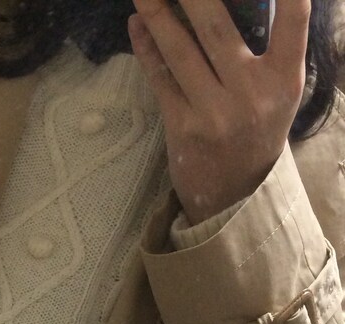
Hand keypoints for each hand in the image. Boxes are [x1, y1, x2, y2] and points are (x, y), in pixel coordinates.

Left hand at [128, 0, 309, 223]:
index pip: (293, 20)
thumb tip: (248, 1)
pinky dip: (147, 48)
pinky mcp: (182, 128)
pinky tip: (136, 24)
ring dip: (159, 14)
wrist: (234, 196)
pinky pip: (161, 78)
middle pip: (216, 28)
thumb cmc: (258, 131)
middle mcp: (250, 94)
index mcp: (283, 79)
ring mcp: (214, 113)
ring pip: (180, 51)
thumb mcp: (279, 91)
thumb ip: (272, 47)